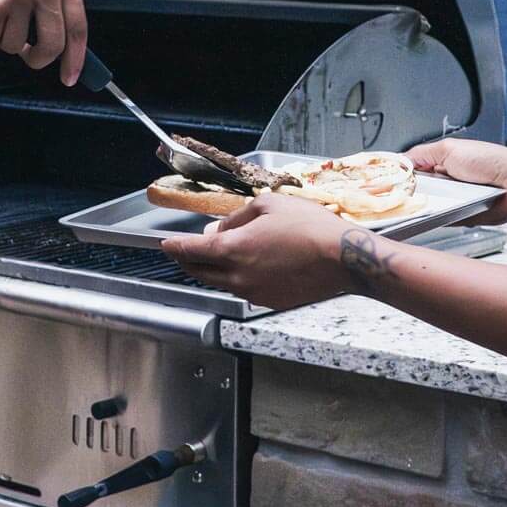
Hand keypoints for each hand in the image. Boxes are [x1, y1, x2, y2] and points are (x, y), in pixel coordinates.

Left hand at [161, 192, 368, 309]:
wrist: (341, 257)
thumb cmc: (309, 227)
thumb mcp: (267, 206)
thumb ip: (236, 218)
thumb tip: (218, 229)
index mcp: (233, 249)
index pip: (191, 250)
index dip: (175, 246)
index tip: (165, 244)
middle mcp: (238, 275)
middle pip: (200, 272)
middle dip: (188, 261)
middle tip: (183, 251)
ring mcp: (253, 292)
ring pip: (221, 282)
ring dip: (212, 270)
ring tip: (218, 254)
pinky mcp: (269, 301)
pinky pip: (242, 289)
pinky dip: (236, 278)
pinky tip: (248, 265)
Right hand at [407, 138, 506, 227]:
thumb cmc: (491, 162)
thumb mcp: (449, 148)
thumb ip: (422, 153)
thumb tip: (400, 159)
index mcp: (441, 161)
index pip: (412, 168)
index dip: (399, 173)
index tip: (385, 178)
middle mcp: (444, 181)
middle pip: (415, 188)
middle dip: (406, 190)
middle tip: (397, 192)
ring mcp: (450, 200)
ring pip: (424, 205)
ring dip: (420, 204)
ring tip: (417, 201)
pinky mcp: (457, 217)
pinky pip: (438, 219)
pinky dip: (433, 217)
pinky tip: (431, 212)